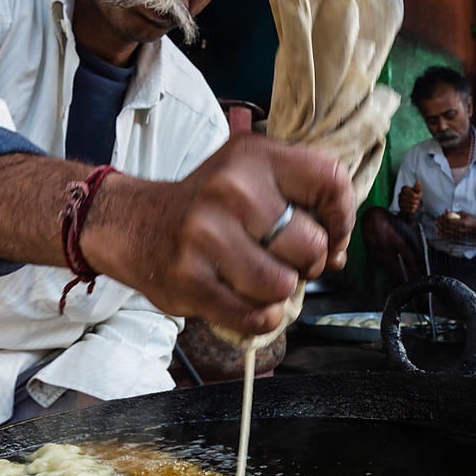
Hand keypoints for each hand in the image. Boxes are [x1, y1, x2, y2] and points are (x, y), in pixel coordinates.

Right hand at [88, 134, 352, 335]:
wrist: (134, 224)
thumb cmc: (208, 207)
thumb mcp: (251, 176)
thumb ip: (300, 200)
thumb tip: (338, 253)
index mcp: (255, 156)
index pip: (330, 181)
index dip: (341, 219)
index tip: (331, 237)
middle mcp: (230, 189)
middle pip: (310, 244)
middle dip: (308, 263)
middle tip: (285, 260)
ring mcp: (206, 234)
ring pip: (283, 285)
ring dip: (279, 292)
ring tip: (258, 278)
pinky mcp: (190, 278)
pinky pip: (253, 315)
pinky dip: (261, 319)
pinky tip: (252, 306)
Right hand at [398, 182, 422, 215]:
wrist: (415, 203)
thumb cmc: (416, 195)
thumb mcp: (418, 191)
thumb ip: (418, 187)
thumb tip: (418, 181)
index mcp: (404, 189)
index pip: (405, 190)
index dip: (411, 193)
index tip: (417, 196)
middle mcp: (400, 194)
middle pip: (404, 197)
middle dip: (412, 200)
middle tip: (418, 202)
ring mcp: (399, 201)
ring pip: (403, 203)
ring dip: (411, 205)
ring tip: (416, 205)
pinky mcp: (400, 207)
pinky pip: (404, 208)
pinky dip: (409, 209)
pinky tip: (413, 209)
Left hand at [435, 210, 475, 239]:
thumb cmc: (472, 219)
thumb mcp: (464, 213)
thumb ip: (454, 213)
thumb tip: (446, 211)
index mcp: (462, 223)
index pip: (449, 221)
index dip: (444, 217)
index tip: (442, 213)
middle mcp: (460, 230)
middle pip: (446, 226)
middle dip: (440, 221)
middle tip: (438, 217)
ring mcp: (459, 234)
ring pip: (446, 232)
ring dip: (440, 227)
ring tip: (436, 222)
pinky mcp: (458, 236)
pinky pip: (448, 236)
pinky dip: (442, 233)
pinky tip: (438, 231)